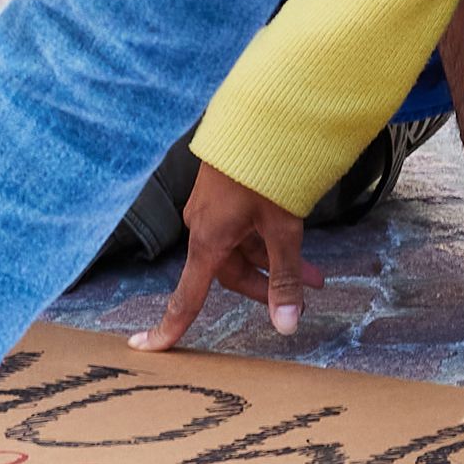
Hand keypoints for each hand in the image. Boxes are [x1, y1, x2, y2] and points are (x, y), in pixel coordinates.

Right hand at [135, 162, 316, 348]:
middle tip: (307, 292)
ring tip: (315, 273)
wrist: (263, 114)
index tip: (148, 349)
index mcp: (208, 240)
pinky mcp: (222, 192)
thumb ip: (286, 278)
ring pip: (240, 249)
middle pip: (228, 272)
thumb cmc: (268, 170)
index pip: (186, 297)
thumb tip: (286, 326)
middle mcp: (202, 226)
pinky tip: (294, 238)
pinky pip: (240, 228)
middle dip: (266, 285)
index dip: (169, 327)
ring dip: (273, 261)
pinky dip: (266, 239)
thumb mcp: (284, 228)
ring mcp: (210, 207)